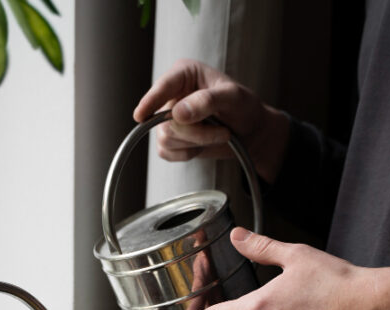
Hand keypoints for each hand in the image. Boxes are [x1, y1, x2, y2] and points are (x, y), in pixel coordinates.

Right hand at [133, 59, 289, 182]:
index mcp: (184, 74)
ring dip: (197, 143)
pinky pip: (167, 153)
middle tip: (223, 131)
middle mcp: (171, 95)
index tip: (140, 115)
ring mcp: (167, 119)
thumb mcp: (233, 98)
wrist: (249, 131)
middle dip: (196, 132)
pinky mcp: (169, 139)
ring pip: (166, 139)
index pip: (163, 87)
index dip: (150, 101)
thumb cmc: (243, 107)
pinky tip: (204, 144)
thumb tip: (178, 113)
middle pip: (165, 121)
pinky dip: (189, 154)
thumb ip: (207, 101)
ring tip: (218, 134)